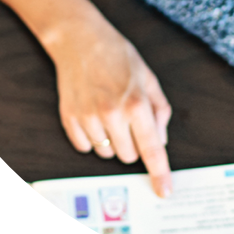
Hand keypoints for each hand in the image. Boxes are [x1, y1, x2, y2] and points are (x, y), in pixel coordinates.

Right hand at [49, 19, 172, 196]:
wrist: (81, 41)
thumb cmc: (118, 57)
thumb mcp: (148, 77)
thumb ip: (159, 110)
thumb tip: (161, 140)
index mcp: (137, 103)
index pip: (152, 148)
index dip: (159, 173)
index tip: (164, 191)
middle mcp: (113, 114)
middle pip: (129, 156)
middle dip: (133, 143)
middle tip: (129, 118)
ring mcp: (89, 118)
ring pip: (107, 153)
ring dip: (112, 141)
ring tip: (109, 112)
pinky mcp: (70, 120)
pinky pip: (85, 147)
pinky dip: (92, 138)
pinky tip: (93, 114)